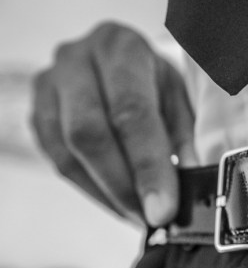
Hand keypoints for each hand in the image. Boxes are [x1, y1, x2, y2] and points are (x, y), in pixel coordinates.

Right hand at [31, 22, 195, 225]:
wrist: (121, 60)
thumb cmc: (156, 81)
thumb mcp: (180, 97)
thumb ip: (186, 137)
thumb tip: (190, 185)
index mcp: (121, 48)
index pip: (131, 112)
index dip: (148, 166)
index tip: (163, 209)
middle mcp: (77, 59)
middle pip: (89, 132)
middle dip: (123, 185)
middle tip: (151, 219)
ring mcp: (49, 85)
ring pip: (67, 153)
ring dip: (106, 193)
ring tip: (139, 215)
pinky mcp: (37, 112)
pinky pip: (57, 162)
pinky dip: (91, 190)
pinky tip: (118, 203)